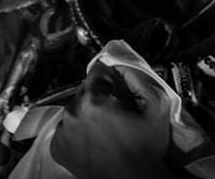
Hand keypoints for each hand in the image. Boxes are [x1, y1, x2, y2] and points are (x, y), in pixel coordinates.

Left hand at [49, 59, 176, 178]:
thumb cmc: (146, 149)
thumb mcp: (156, 104)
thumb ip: (139, 76)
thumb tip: (121, 65)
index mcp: (94, 100)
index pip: (98, 70)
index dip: (112, 79)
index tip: (121, 93)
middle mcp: (72, 113)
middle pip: (87, 88)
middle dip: (101, 96)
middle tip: (118, 114)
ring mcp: (62, 131)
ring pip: (77, 106)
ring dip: (89, 112)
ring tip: (107, 129)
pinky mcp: (57, 146)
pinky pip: (68, 125)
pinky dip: (80, 128)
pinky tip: (96, 138)